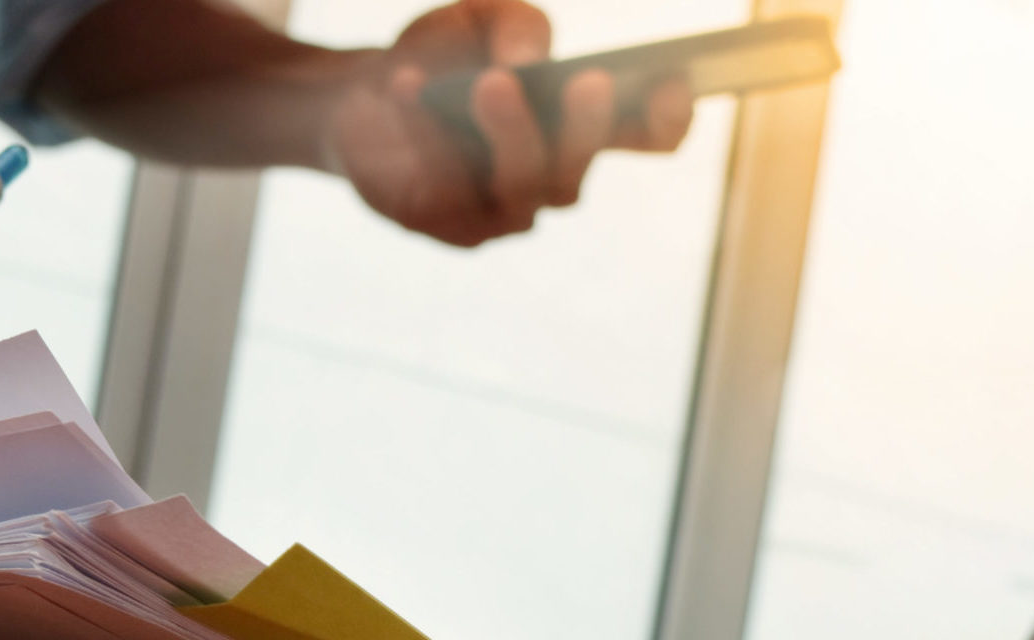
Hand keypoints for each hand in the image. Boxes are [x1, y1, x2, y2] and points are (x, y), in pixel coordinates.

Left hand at [325, 0, 694, 246]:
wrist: (358, 98)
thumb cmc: (441, 57)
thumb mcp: (479, 18)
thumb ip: (515, 25)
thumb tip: (526, 61)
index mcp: (577, 129)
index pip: (644, 138)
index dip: (668, 121)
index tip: (676, 83)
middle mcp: (547, 180)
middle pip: (577, 175)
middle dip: (589, 130)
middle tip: (591, 80)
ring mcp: (497, 212)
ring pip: (519, 191)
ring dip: (510, 136)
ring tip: (491, 83)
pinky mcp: (442, 225)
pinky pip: (443, 193)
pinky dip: (424, 139)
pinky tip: (404, 88)